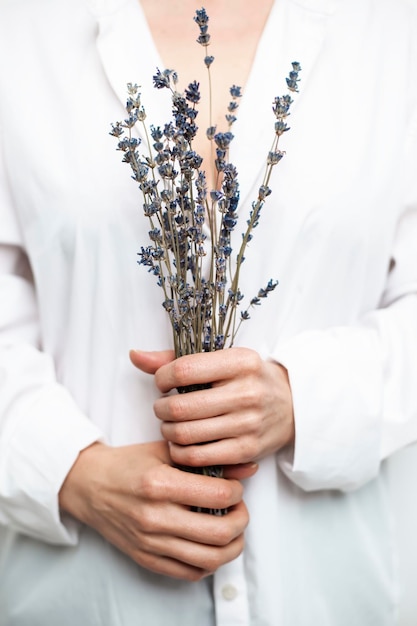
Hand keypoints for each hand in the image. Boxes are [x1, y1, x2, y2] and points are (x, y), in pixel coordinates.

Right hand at [59, 440, 253, 580]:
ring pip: (209, 559)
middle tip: (239, 509)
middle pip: (220, 532)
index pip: (219, 495)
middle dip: (242, 521)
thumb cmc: (129, 464)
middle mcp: (155, 516)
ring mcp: (150, 542)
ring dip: (232, 546)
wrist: (89, 485)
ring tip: (231, 530)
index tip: (234, 487)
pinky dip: (209, 563)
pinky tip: (210, 545)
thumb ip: (207, 459)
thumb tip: (248, 468)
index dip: (237, 491)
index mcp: (160, 483)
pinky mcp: (146, 558)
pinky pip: (189, 573)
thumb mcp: (166, 450)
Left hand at [130, 347, 294, 469]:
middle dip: (160, 409)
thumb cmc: (247, 379)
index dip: (162, 378)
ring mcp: (248, 424)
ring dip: (167, 431)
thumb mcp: (221, 360)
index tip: (163, 382)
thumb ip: (176, 358)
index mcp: (240, 362)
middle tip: (163, 408)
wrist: (291, 406)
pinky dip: (180, 452)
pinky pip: (198, 457)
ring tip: (170, 425)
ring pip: (186, 434)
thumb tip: (135, 356)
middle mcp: (247, 392)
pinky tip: (181, 442)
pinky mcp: (246, 451)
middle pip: (181, 407)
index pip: (184, 370)